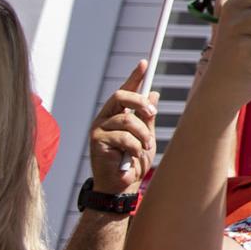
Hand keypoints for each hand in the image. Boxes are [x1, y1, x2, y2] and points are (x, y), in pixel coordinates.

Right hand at [87, 60, 157, 195]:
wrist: (121, 186)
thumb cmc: (133, 162)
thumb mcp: (146, 136)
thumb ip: (147, 117)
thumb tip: (154, 93)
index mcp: (116, 115)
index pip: (125, 91)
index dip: (134, 76)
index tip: (145, 63)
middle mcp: (105, 118)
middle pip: (121, 97)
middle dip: (140, 102)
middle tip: (152, 112)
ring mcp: (98, 129)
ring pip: (127, 120)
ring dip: (143, 134)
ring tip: (146, 147)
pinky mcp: (96, 141)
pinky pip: (124, 137)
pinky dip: (135, 147)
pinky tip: (133, 157)